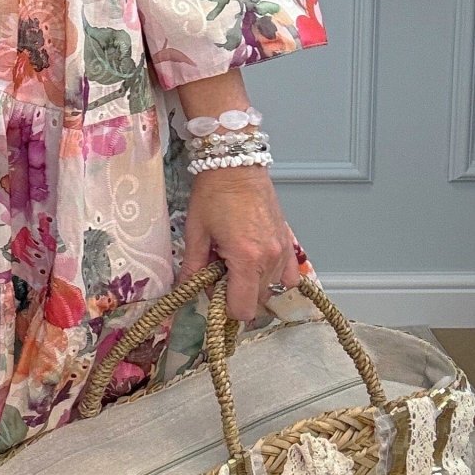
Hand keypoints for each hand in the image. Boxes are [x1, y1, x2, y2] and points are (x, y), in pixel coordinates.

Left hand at [177, 165, 299, 323]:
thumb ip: (193, 266)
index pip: (242, 309)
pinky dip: (273, 277)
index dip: (224, 309)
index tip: (212, 293)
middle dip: (236, 296)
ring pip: (271, 290)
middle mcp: (270, 259)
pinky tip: (256, 263)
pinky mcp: (289, 242)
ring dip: (253, 286)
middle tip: (219, 274)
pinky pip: (288, 275)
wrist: (236, 164)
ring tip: (235, 264)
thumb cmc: (213, 194)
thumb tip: (185, 290)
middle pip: (257, 302)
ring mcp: (283, 251)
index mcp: (246, 259)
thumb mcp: (196, 231)